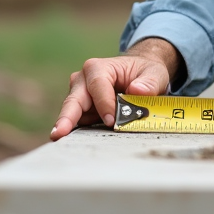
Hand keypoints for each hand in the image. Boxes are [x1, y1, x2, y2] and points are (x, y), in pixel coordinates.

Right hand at [50, 38, 179, 139]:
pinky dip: (79, 134)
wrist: (139, 75)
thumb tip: (137, 91)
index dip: (104, 104)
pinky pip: (79, 124)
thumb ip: (149, 82)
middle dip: (66, 118)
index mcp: (98, 68)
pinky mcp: (82, 112)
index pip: (97, 87)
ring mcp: (80, 97)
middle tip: (58, 134)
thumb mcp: (155, 73)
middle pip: (74, 101)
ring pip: (73, 115)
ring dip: (71, 129)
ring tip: (62, 143)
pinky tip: (75, 145)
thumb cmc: (144, 72)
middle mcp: (83, 81)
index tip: (112, 120)